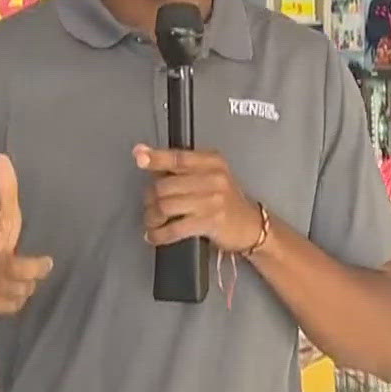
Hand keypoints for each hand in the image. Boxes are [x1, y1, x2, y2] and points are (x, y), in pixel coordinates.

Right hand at [0, 154, 53, 313]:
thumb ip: (4, 191)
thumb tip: (2, 158)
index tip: (0, 243)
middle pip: (8, 268)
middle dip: (30, 268)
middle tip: (45, 263)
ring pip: (13, 288)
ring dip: (26, 284)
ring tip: (28, 277)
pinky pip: (9, 305)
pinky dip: (17, 300)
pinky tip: (16, 291)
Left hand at [134, 145, 264, 252]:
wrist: (251, 225)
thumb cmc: (226, 200)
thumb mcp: (209, 175)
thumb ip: (180, 167)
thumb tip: (144, 156)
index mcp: (212, 161)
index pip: (179, 157)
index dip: (156, 158)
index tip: (139, 157)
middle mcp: (213, 178)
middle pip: (165, 185)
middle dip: (150, 199)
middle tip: (149, 206)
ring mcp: (212, 200)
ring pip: (166, 206)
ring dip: (152, 217)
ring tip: (153, 222)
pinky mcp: (210, 222)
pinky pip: (174, 228)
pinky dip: (160, 234)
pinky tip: (155, 235)